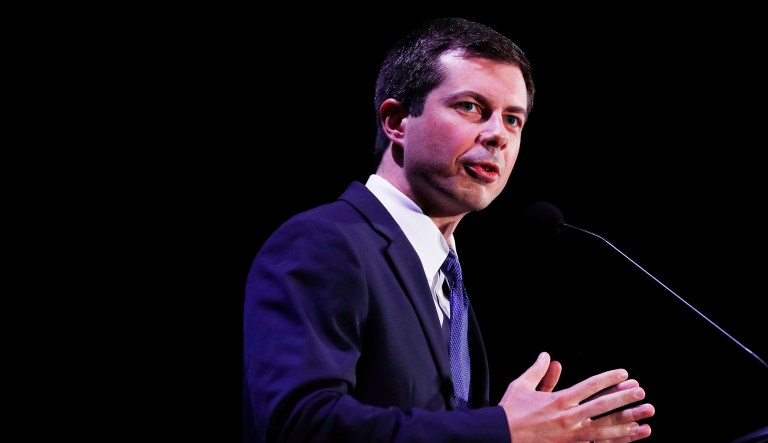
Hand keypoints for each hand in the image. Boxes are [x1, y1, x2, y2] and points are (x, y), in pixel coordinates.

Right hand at [498, 352, 654, 442]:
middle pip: (603, 407)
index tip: (624, 374)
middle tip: (642, 393)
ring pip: (606, 429)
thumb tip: (546, 356)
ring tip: (646, 419)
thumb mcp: (522, 386)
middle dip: (624, 399)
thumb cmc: (510, 412)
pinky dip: (618, 440)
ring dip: (628, 422)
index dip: (609, 379)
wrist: (501, 437)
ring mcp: (572, 435)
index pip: (590, 386)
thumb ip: (538, 371)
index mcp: (558, 400)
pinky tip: (631, 436)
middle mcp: (569, 417)